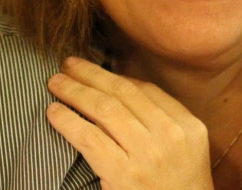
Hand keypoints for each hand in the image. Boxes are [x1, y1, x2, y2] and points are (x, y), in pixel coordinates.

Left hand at [47, 57, 213, 189]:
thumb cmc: (177, 189)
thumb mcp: (186, 150)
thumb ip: (161, 120)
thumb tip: (117, 88)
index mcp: (188, 126)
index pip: (146, 90)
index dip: (114, 76)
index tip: (92, 70)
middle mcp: (170, 136)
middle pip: (122, 92)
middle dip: (90, 74)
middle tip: (67, 64)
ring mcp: (148, 155)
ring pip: (103, 108)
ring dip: (74, 91)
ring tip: (55, 83)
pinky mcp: (124, 175)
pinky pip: (89, 137)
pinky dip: (67, 120)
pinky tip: (53, 112)